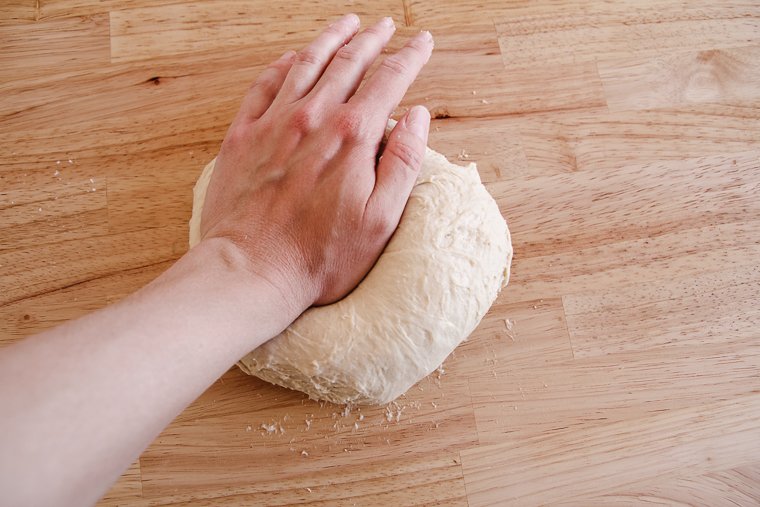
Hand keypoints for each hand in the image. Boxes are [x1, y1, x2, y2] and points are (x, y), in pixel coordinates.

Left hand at [199, 14, 432, 308]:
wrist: (251, 270)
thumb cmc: (320, 256)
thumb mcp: (380, 220)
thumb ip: (404, 164)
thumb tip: (416, 116)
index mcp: (353, 136)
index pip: (389, 80)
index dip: (409, 57)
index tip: (422, 43)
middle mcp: (314, 118)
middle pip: (349, 62)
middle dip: (372, 39)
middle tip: (386, 25)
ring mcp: (274, 123)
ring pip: (306, 63)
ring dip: (330, 39)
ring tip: (346, 23)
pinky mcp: (243, 136)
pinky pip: (264, 84)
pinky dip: (282, 64)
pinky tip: (291, 57)